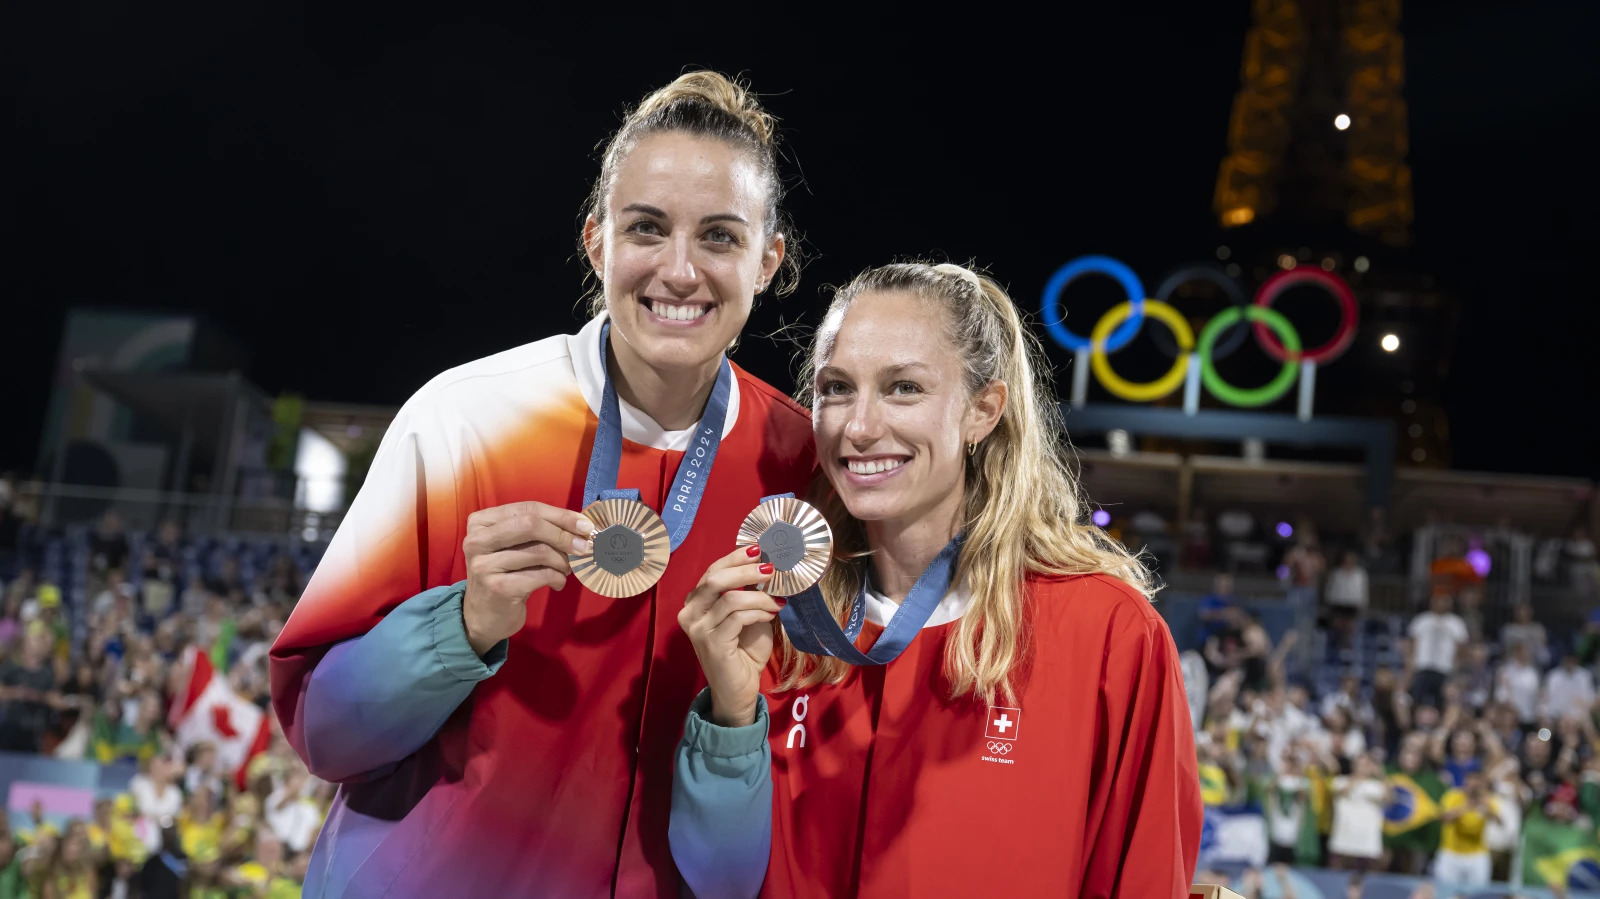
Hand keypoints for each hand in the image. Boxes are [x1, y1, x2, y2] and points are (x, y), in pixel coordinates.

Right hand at [461, 501, 595, 655]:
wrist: (484, 616)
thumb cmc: (505, 574)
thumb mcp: (515, 547)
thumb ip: (539, 531)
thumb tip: (581, 525)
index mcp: (481, 522)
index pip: (528, 508)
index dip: (561, 516)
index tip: (585, 525)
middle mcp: (477, 540)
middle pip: (531, 525)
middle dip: (564, 535)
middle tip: (584, 547)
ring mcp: (484, 565)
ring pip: (539, 551)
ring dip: (562, 561)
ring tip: (565, 569)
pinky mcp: (498, 588)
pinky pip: (541, 575)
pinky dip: (557, 578)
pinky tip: (557, 583)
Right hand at [677, 546, 779, 727]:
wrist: (737, 691)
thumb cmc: (743, 652)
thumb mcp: (747, 616)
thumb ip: (749, 594)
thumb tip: (767, 567)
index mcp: (695, 603)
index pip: (712, 571)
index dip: (735, 558)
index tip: (759, 548)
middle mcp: (689, 613)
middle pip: (716, 579)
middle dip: (746, 570)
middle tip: (771, 568)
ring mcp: (698, 629)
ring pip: (730, 598)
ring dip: (760, 595)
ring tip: (778, 599)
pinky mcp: (711, 643)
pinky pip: (738, 617)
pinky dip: (759, 611)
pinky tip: (772, 613)